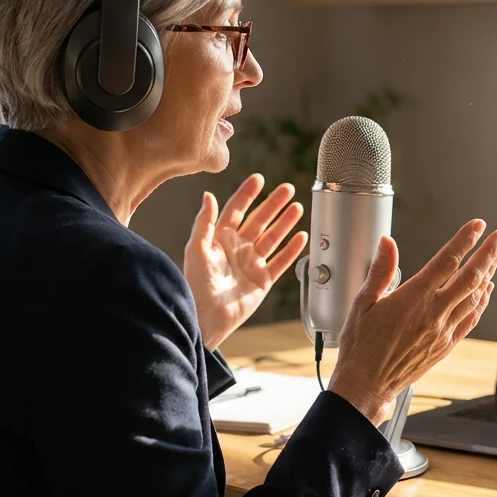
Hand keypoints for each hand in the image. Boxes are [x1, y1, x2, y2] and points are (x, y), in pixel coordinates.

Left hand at [184, 173, 308, 350]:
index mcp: (220, 238)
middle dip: (273, 204)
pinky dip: (292, 249)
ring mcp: (251, 263)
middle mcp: (238, 248)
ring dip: (285, 222)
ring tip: (297, 207)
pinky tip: (301, 236)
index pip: (236, 210)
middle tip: (287, 189)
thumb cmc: (196, 285)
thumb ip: (204, 222)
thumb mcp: (197, 250)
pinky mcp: (263, 280)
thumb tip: (209, 195)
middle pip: (259, 220)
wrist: (206, 317)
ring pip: (272, 237)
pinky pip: (281, 261)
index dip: (247, 194)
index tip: (259, 179)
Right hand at [328, 220, 496, 425]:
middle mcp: (433, 314)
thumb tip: (387, 242)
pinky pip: (471, 320)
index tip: (478, 226)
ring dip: (488, 274)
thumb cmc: (360, 346)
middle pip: (470, 277)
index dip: (465, 241)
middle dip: (489, 253)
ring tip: (496, 256)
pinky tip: (486, 291)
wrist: (366, 385)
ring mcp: (442, 331)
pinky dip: (481, 302)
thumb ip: (380, 270)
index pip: (446, 262)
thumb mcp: (362, 302)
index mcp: (412, 299)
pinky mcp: (445, 346)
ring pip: (474, 297)